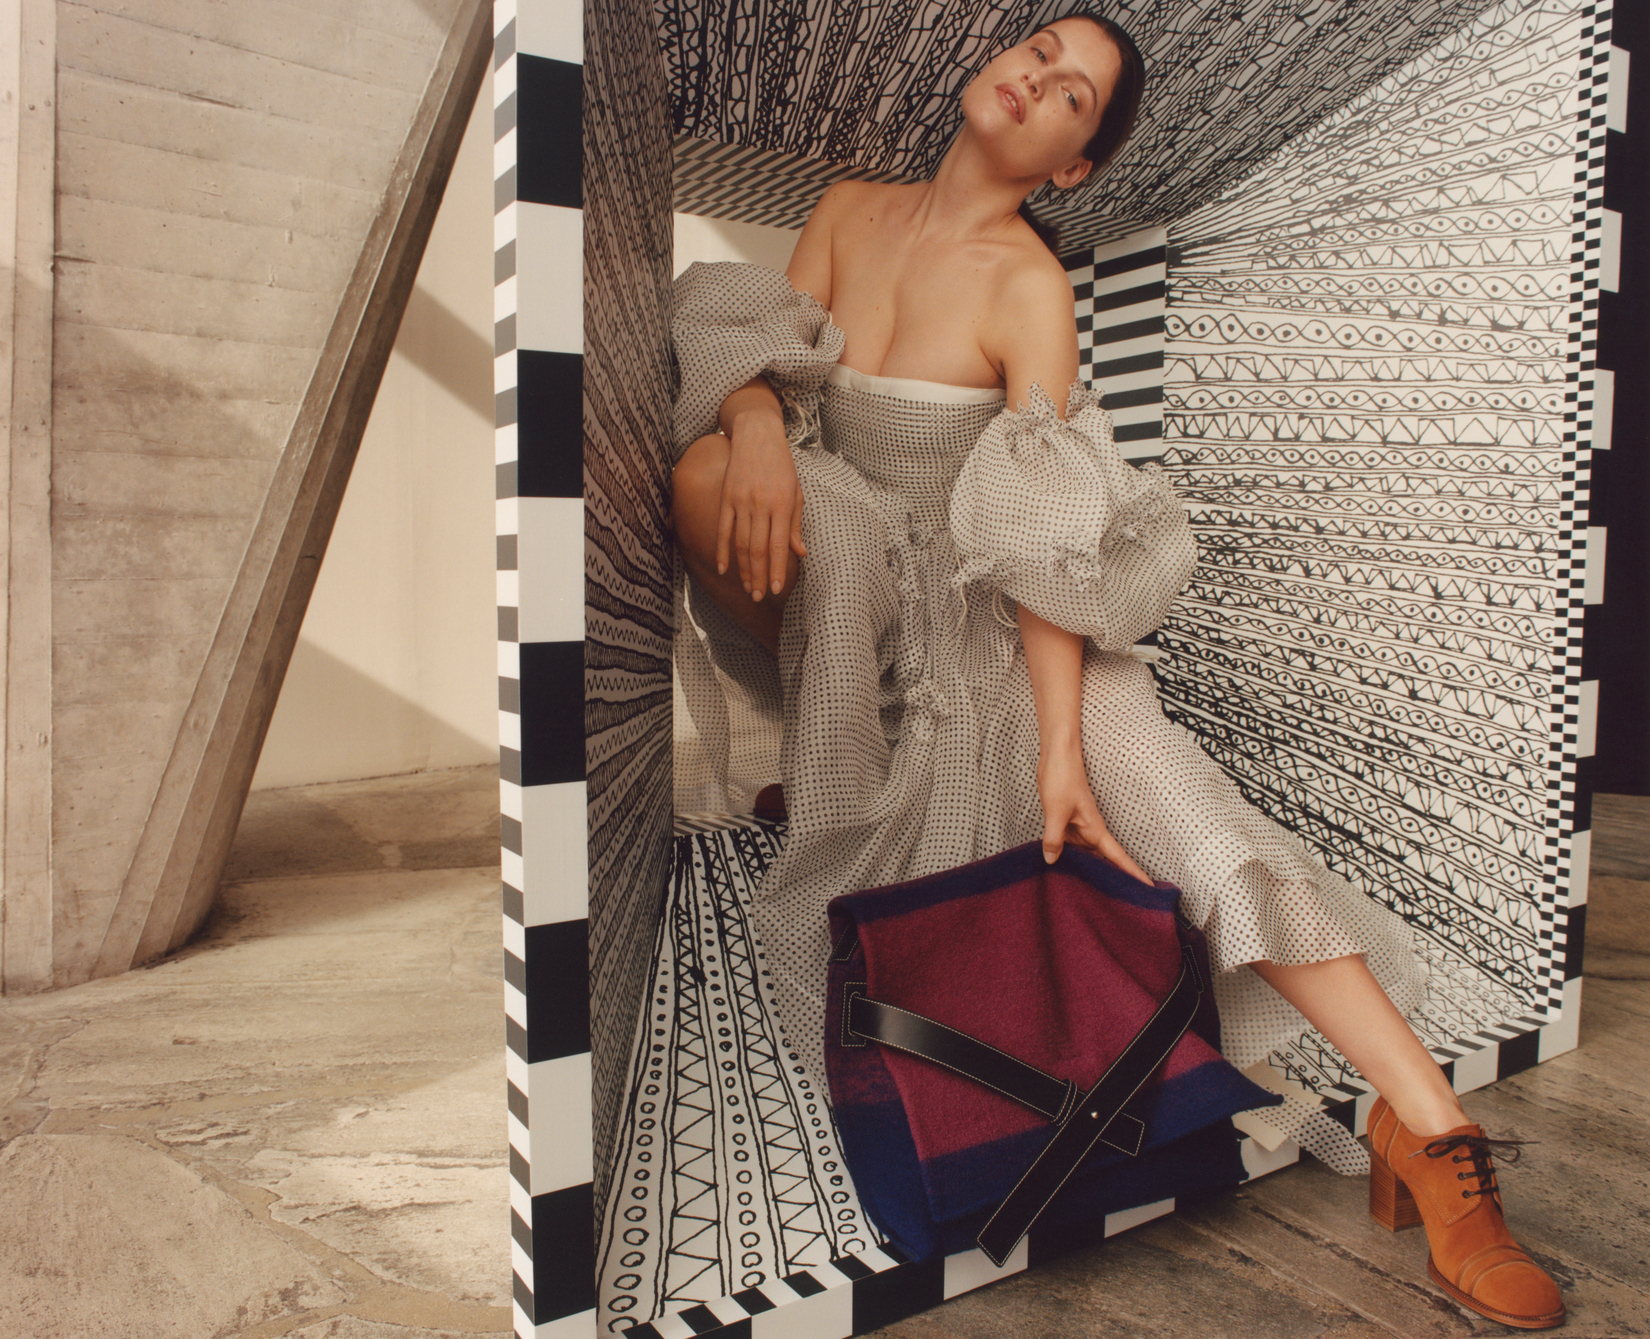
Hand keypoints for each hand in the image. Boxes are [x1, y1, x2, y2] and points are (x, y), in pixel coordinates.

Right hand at [717, 406, 806, 600]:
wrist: (757, 434)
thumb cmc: (782, 465)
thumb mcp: (796, 491)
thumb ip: (796, 523)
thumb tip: (799, 552)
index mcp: (783, 503)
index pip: (779, 544)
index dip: (777, 569)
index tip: (777, 589)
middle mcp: (761, 504)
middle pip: (757, 549)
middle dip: (759, 576)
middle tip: (759, 597)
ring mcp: (741, 500)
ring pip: (740, 543)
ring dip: (743, 569)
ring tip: (748, 588)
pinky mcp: (726, 497)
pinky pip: (723, 529)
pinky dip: (722, 550)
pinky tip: (723, 568)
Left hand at [1037, 740, 1150, 882]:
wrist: (1057, 755)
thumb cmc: (1062, 777)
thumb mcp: (1056, 811)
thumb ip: (1054, 838)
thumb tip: (1051, 861)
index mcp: (1095, 830)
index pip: (1118, 857)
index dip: (1133, 873)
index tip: (1149, 889)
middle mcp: (1090, 831)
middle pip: (1103, 861)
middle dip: (1110, 880)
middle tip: (1115, 904)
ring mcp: (1078, 827)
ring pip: (1085, 855)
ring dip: (1086, 870)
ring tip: (1086, 895)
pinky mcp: (1066, 822)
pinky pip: (1070, 846)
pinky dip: (1067, 857)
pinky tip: (1059, 867)